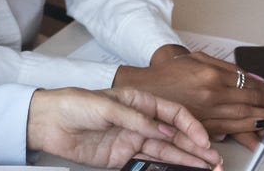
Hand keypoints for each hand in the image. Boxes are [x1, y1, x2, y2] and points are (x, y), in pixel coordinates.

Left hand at [27, 87, 222, 169]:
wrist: (49, 122)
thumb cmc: (73, 104)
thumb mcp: (106, 106)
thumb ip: (135, 119)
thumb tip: (160, 130)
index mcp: (139, 100)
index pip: (173, 112)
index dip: (191, 126)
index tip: (203, 140)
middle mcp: (140, 119)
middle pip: (176, 133)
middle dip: (197, 146)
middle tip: (214, 159)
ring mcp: (134, 137)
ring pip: (169, 149)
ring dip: (189, 158)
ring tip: (209, 166)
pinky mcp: (124, 155)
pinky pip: (153, 161)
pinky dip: (172, 166)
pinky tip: (186, 168)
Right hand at [114, 49, 263, 152]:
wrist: (144, 91)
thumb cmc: (170, 73)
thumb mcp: (200, 59)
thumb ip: (230, 69)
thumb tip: (256, 79)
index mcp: (213, 77)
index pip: (252, 87)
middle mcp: (213, 97)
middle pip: (253, 107)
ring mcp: (208, 115)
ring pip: (246, 122)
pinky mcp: (204, 128)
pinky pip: (233, 133)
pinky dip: (250, 136)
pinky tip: (263, 138)